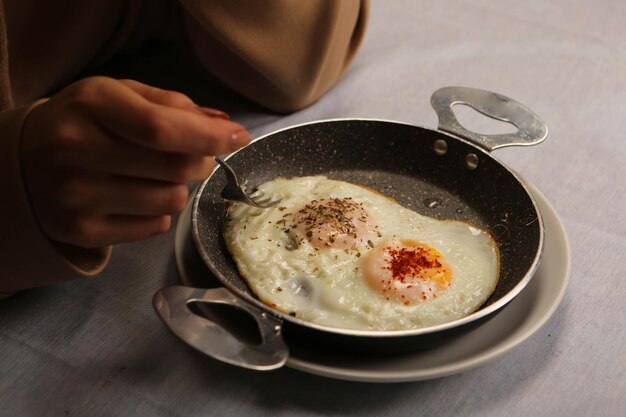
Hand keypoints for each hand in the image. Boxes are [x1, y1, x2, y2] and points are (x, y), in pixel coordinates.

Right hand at [20, 76, 250, 247]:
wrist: (22, 161)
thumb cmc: (83, 122)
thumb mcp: (119, 95)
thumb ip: (172, 105)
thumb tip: (224, 127)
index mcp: (90, 104)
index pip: (162, 128)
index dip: (210, 136)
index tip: (239, 137)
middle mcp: (77, 149)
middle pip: (176, 166)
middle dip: (199, 159)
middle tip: (190, 153)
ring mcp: (76, 195)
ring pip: (172, 199)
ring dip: (179, 186)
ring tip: (156, 174)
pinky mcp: (80, 230)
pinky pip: (155, 226)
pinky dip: (159, 211)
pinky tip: (136, 195)